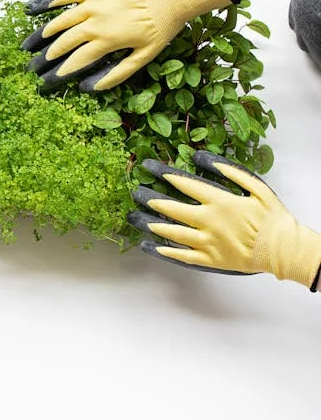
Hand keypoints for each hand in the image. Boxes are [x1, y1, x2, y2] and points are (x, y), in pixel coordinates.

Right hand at [21, 0, 234, 92]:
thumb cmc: (161, 27)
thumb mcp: (143, 57)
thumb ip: (117, 74)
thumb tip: (90, 87)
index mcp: (106, 40)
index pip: (76, 60)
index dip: (61, 72)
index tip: (49, 80)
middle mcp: (95, 21)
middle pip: (65, 41)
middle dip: (48, 55)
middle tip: (36, 64)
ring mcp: (94, 3)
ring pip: (63, 19)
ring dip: (47, 31)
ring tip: (36, 40)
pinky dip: (55, 1)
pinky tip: (42, 7)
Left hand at [128, 150, 320, 290]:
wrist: (284, 249)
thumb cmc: (272, 217)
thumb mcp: (256, 188)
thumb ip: (231, 171)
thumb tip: (204, 159)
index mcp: (220, 202)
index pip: (186, 185)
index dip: (166, 175)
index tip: (150, 168)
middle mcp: (209, 222)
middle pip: (172, 208)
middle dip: (151, 199)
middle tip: (135, 193)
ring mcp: (207, 243)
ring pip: (172, 233)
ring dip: (151, 224)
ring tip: (135, 218)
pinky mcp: (210, 260)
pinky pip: (182, 256)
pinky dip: (164, 251)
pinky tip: (149, 246)